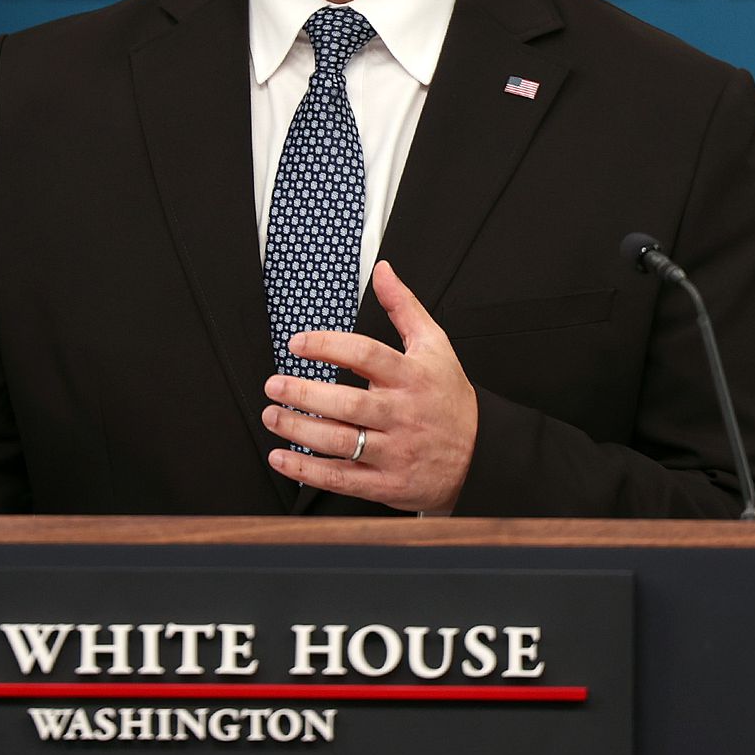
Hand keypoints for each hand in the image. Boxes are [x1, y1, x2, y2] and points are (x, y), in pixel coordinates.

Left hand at [262, 262, 476, 513]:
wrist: (482, 455)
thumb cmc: (450, 398)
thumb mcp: (435, 346)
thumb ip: (404, 307)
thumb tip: (383, 271)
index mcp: (411, 377)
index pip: (365, 355)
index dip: (327, 346)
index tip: (297, 344)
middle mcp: (402, 413)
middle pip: (347, 402)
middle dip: (304, 393)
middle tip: (274, 384)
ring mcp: (395, 451)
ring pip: (341, 441)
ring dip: (299, 429)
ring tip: (272, 416)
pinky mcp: (387, 483)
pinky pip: (342, 477)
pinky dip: (307, 470)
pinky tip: (282, 458)